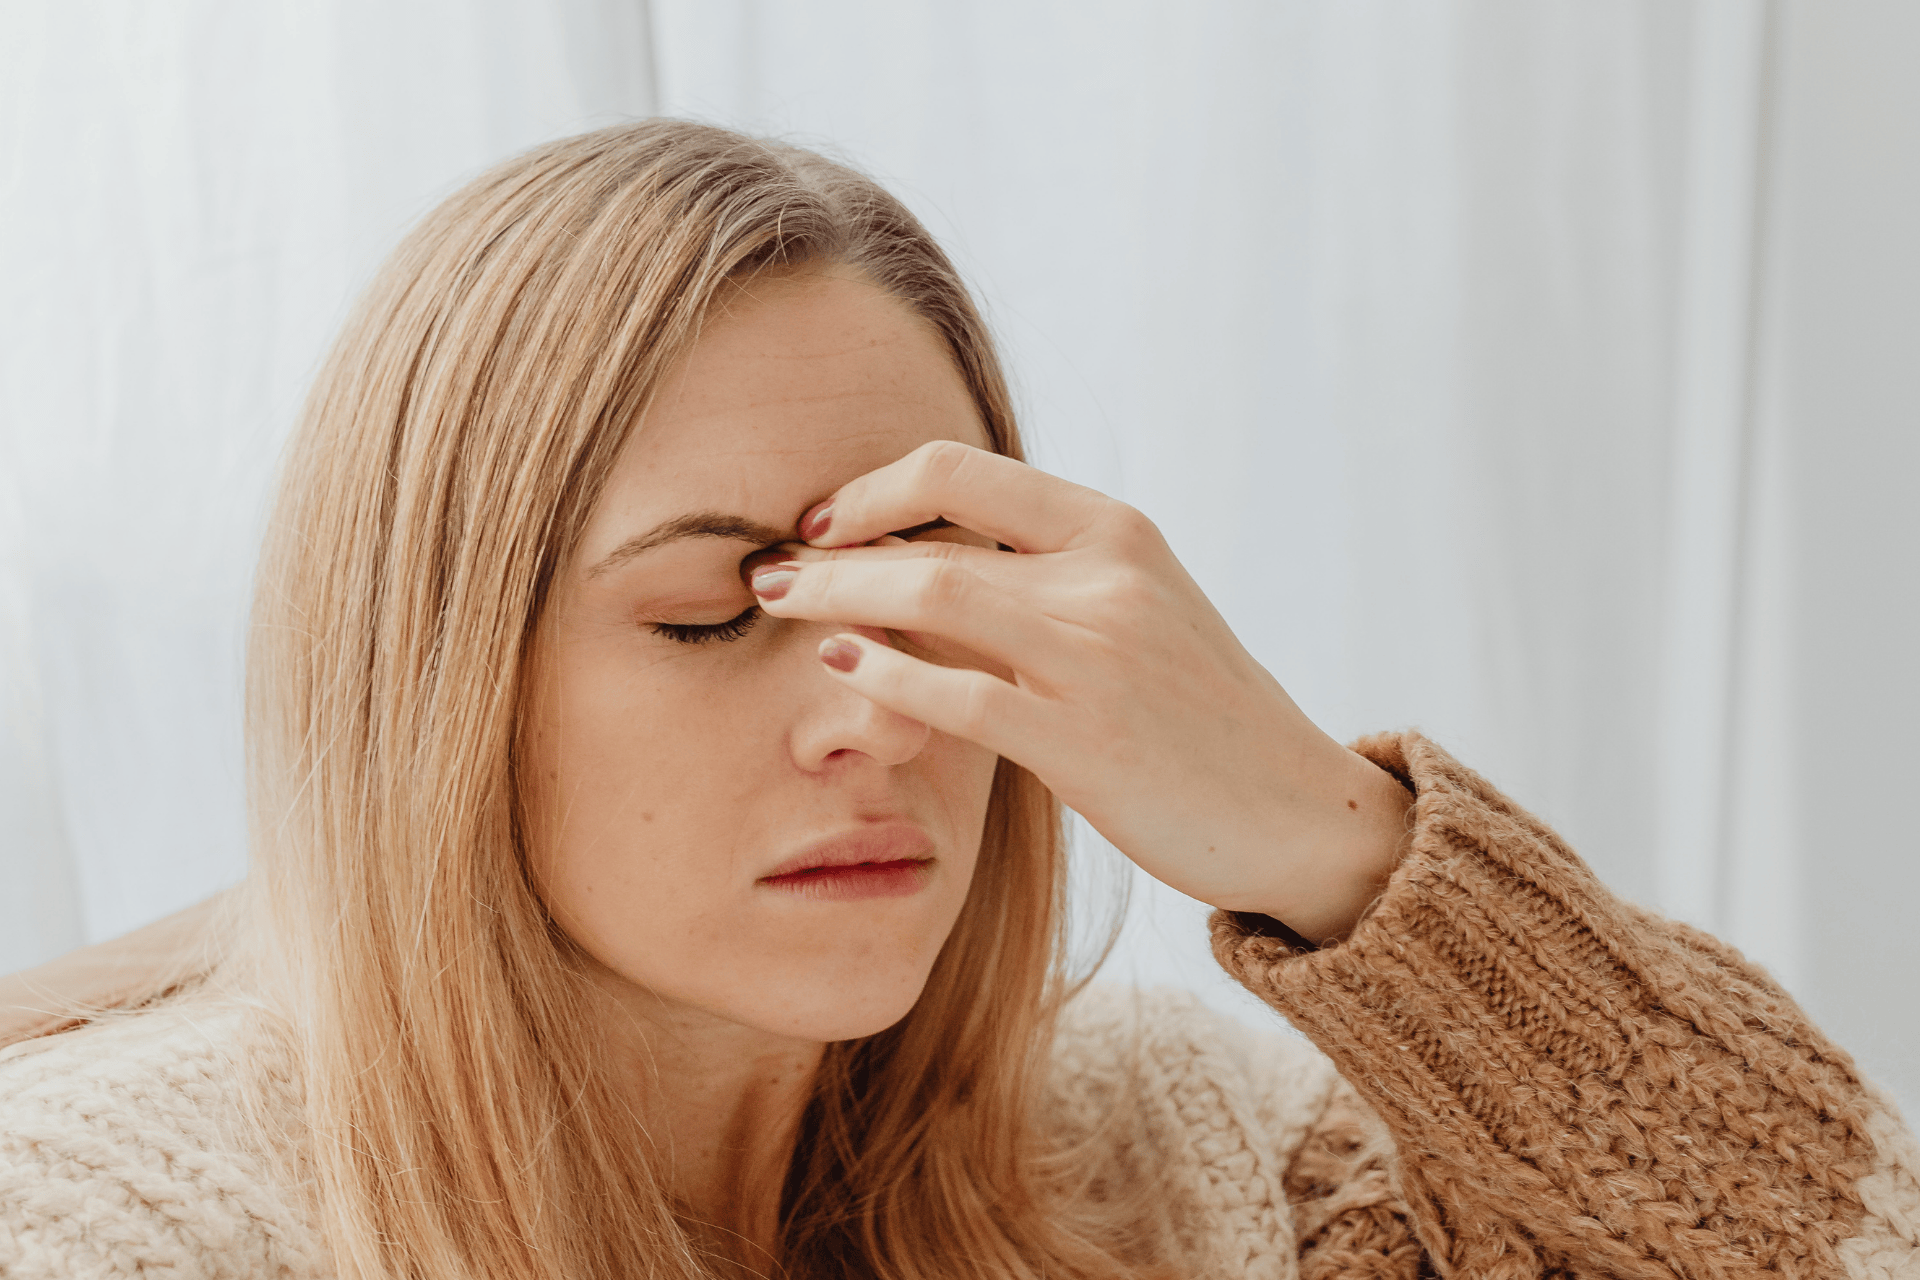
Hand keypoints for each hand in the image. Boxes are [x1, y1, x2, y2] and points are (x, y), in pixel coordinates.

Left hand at [752, 441, 1412, 943]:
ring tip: (778, 605)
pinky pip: (960, 694)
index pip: (964, 469)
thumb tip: (929, 560)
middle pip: (932, 531)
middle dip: (832, 548)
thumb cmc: (1203, 715)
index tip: (823, 521)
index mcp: (1116, 531)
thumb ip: (1049, 578)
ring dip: (838, 597)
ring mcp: (1097, 656)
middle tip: (767, 569)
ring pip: (934, 594)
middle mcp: (1106, 576)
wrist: (1296, 809)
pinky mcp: (1085, 740)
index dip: (874, 487)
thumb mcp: (1141, 610)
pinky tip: (841, 667)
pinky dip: (887, 673)